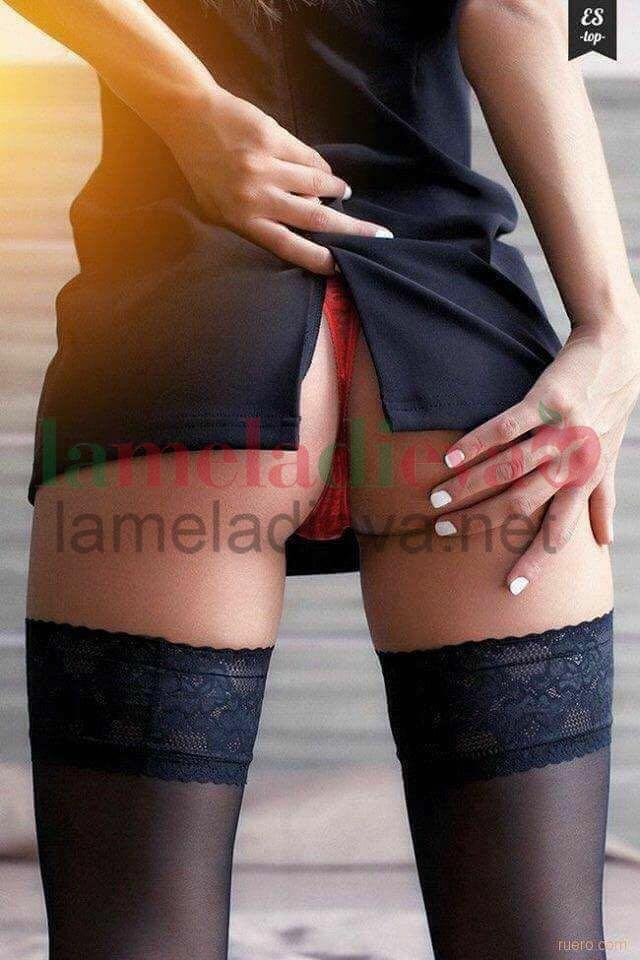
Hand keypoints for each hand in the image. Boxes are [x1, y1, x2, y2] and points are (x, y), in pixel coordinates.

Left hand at [161, 86, 391, 273]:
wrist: (190, 118)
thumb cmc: (205, 169)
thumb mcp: (221, 208)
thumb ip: (258, 221)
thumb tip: (305, 226)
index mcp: (242, 219)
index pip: (287, 246)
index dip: (317, 259)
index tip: (341, 268)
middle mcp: (256, 196)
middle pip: (315, 219)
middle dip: (351, 230)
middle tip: (379, 235)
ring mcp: (266, 166)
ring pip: (318, 185)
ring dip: (336, 191)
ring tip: (343, 193)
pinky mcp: (274, 138)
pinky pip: (309, 159)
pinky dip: (320, 168)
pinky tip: (322, 172)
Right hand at [427, 297, 639, 593]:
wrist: (618, 356)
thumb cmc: (608, 412)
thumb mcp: (608, 460)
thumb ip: (601, 500)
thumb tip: (604, 543)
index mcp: (584, 481)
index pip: (557, 532)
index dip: (535, 562)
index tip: (509, 589)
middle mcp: (573, 462)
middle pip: (521, 503)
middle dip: (480, 521)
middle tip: (442, 529)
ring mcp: (559, 432)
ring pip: (508, 468)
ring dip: (468, 487)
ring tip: (436, 499)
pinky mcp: (546, 401)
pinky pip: (506, 427)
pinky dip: (476, 443)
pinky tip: (449, 457)